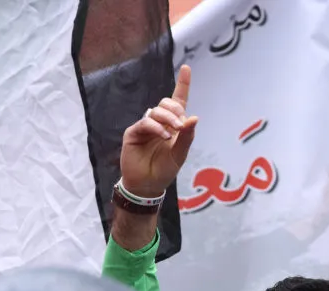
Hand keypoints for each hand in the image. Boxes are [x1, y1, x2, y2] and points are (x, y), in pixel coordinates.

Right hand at [120, 65, 197, 197]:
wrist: (147, 185)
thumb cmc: (164, 170)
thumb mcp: (180, 154)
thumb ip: (187, 136)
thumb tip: (194, 118)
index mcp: (172, 125)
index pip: (178, 101)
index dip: (182, 84)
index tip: (186, 68)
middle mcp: (159, 123)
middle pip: (167, 103)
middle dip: (175, 111)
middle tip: (181, 126)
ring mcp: (145, 126)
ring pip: (157, 111)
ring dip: (168, 119)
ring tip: (173, 133)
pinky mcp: (134, 132)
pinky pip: (145, 122)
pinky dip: (156, 128)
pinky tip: (164, 136)